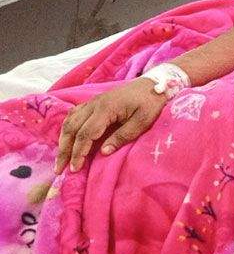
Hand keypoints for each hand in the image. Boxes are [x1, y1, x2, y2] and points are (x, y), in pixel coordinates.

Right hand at [54, 78, 169, 173]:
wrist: (153, 85)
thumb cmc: (150, 103)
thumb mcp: (142, 122)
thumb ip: (123, 136)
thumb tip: (103, 152)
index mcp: (106, 109)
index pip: (86, 134)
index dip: (78, 152)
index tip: (75, 169)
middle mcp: (94, 104)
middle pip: (71, 128)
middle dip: (64, 150)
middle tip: (60, 169)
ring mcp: (92, 102)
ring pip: (69, 122)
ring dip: (63, 141)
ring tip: (61, 158)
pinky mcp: (93, 103)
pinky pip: (74, 115)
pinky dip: (67, 129)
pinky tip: (66, 139)